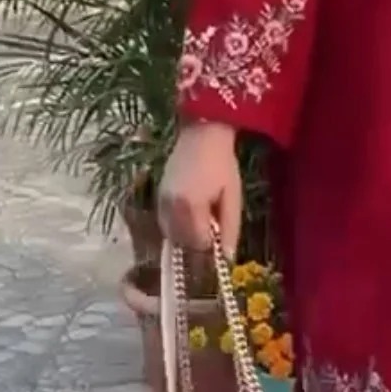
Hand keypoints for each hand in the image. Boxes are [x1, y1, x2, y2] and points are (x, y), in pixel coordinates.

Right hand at [158, 123, 242, 255]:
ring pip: (170, 235)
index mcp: (190, 206)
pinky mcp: (157, 195)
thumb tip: (227, 256)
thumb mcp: (233, 196)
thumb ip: (230, 227)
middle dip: (198, 240)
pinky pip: (164, 222)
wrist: (202, 135)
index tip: (220, 232)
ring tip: (201, 218)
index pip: (198, 242)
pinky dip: (176, 225)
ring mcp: (161, 200)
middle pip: (182, 241)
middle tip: (212, 223)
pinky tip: (189, 213)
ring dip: (185, 235)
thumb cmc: (222, 164)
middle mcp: (170, 207)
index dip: (211, 242)